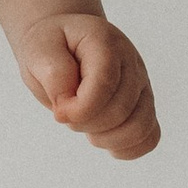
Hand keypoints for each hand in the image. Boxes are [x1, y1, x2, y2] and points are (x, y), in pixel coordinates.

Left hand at [0, 0, 160, 159]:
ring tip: (85, 124)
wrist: (63, 39)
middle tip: (66, 110)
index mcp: (104, 42)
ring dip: (104, 138)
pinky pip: (149, 137)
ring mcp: (141, 84)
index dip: (80, 109)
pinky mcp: (143, 104)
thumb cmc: (51, 45)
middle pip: (119, 111)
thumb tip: (67, 106)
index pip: (104, 84)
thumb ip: (53, 73)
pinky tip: (102, 137)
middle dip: (84, 122)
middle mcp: (131, 62)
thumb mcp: (38, 50)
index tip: (58, 111)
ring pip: (139, 128)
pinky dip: (125, 147)